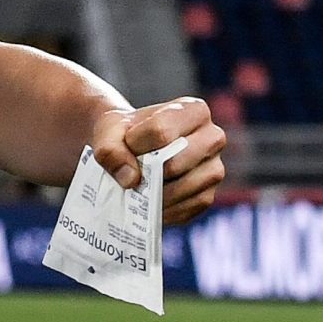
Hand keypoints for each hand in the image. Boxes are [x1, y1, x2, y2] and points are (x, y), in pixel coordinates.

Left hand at [90, 97, 227, 225]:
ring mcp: (214, 168)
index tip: (126, 144)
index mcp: (193, 110)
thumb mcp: (109, 131)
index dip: (136, 145)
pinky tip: (147, 206)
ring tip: (136, 191)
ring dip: (154, 195)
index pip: (162, 131)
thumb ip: (110, 149)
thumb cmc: (125, 134)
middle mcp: (212, 137)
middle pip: (176, 162)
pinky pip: (188, 207)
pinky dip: (163, 210)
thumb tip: (131, 180)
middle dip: (146, 173)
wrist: (131, 149)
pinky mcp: (207, 195)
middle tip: (131, 173)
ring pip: (186, 187)